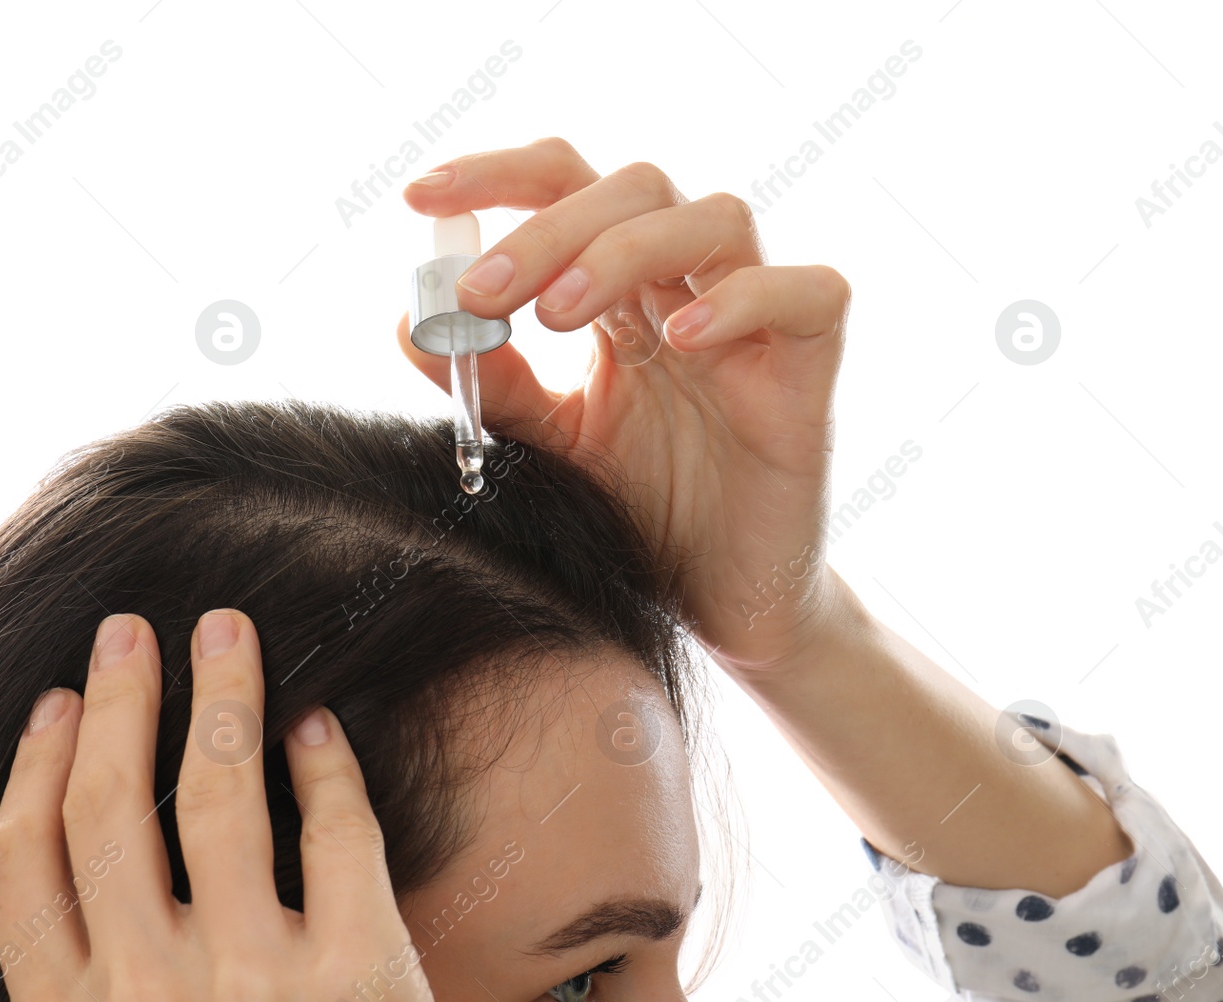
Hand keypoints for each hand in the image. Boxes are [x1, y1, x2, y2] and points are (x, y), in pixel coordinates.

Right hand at [0, 610, 461, 1001]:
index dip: (33, 765)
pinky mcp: (363, 978)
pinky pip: (338, 830)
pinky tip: (316, 726)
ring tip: (226, 632)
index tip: (53, 701)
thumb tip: (72, 854)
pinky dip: (326, 764)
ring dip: (219, 690)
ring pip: (218, 789)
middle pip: (108, 804)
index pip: (19, 863)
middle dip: (116, 697)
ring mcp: (256, 989)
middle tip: (129, 629)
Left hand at [398, 137, 849, 671]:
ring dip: (625, 250)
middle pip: (635, 189)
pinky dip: (746, 300)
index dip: (497, 174)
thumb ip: (491, 383)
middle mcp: (687, 287)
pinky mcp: (808, 371)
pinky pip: (808, 295)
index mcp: (620, 290)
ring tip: (557, 316)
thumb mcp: (547, 442)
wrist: (717, 605)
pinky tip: (684, 340)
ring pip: (718, 218)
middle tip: (481, 291)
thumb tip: (413, 324)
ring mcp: (755, 323)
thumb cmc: (639, 516)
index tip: (416, 200)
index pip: (567, 184)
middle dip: (546, 227)